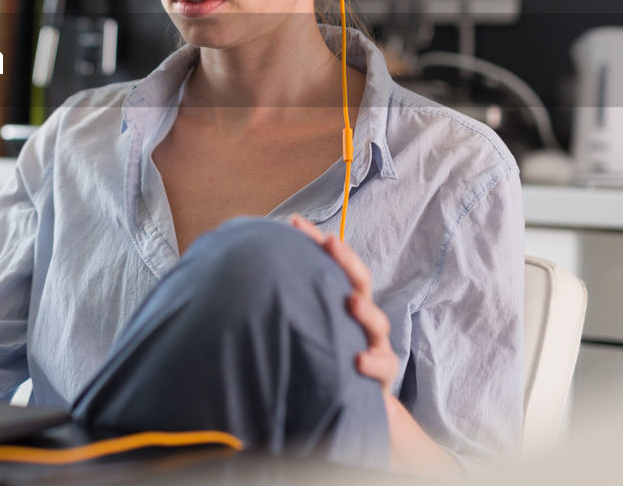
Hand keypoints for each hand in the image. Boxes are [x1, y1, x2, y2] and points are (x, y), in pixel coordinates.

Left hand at [288, 215, 399, 395]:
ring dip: (365, 311)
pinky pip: (383, 366)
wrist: (349, 401)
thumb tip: (239, 274)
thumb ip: (285, 300)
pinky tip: (357, 359)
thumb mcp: (305, 325)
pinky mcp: (381, 374)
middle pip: (360, 282)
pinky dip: (372, 362)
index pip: (333, 265)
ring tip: (350, 301)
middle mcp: (360, 317)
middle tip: (330, 243)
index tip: (294, 222)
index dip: (316, 243)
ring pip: (377, 323)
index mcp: (340, 301)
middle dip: (346, 261)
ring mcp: (374, 344)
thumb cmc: (321, 355)